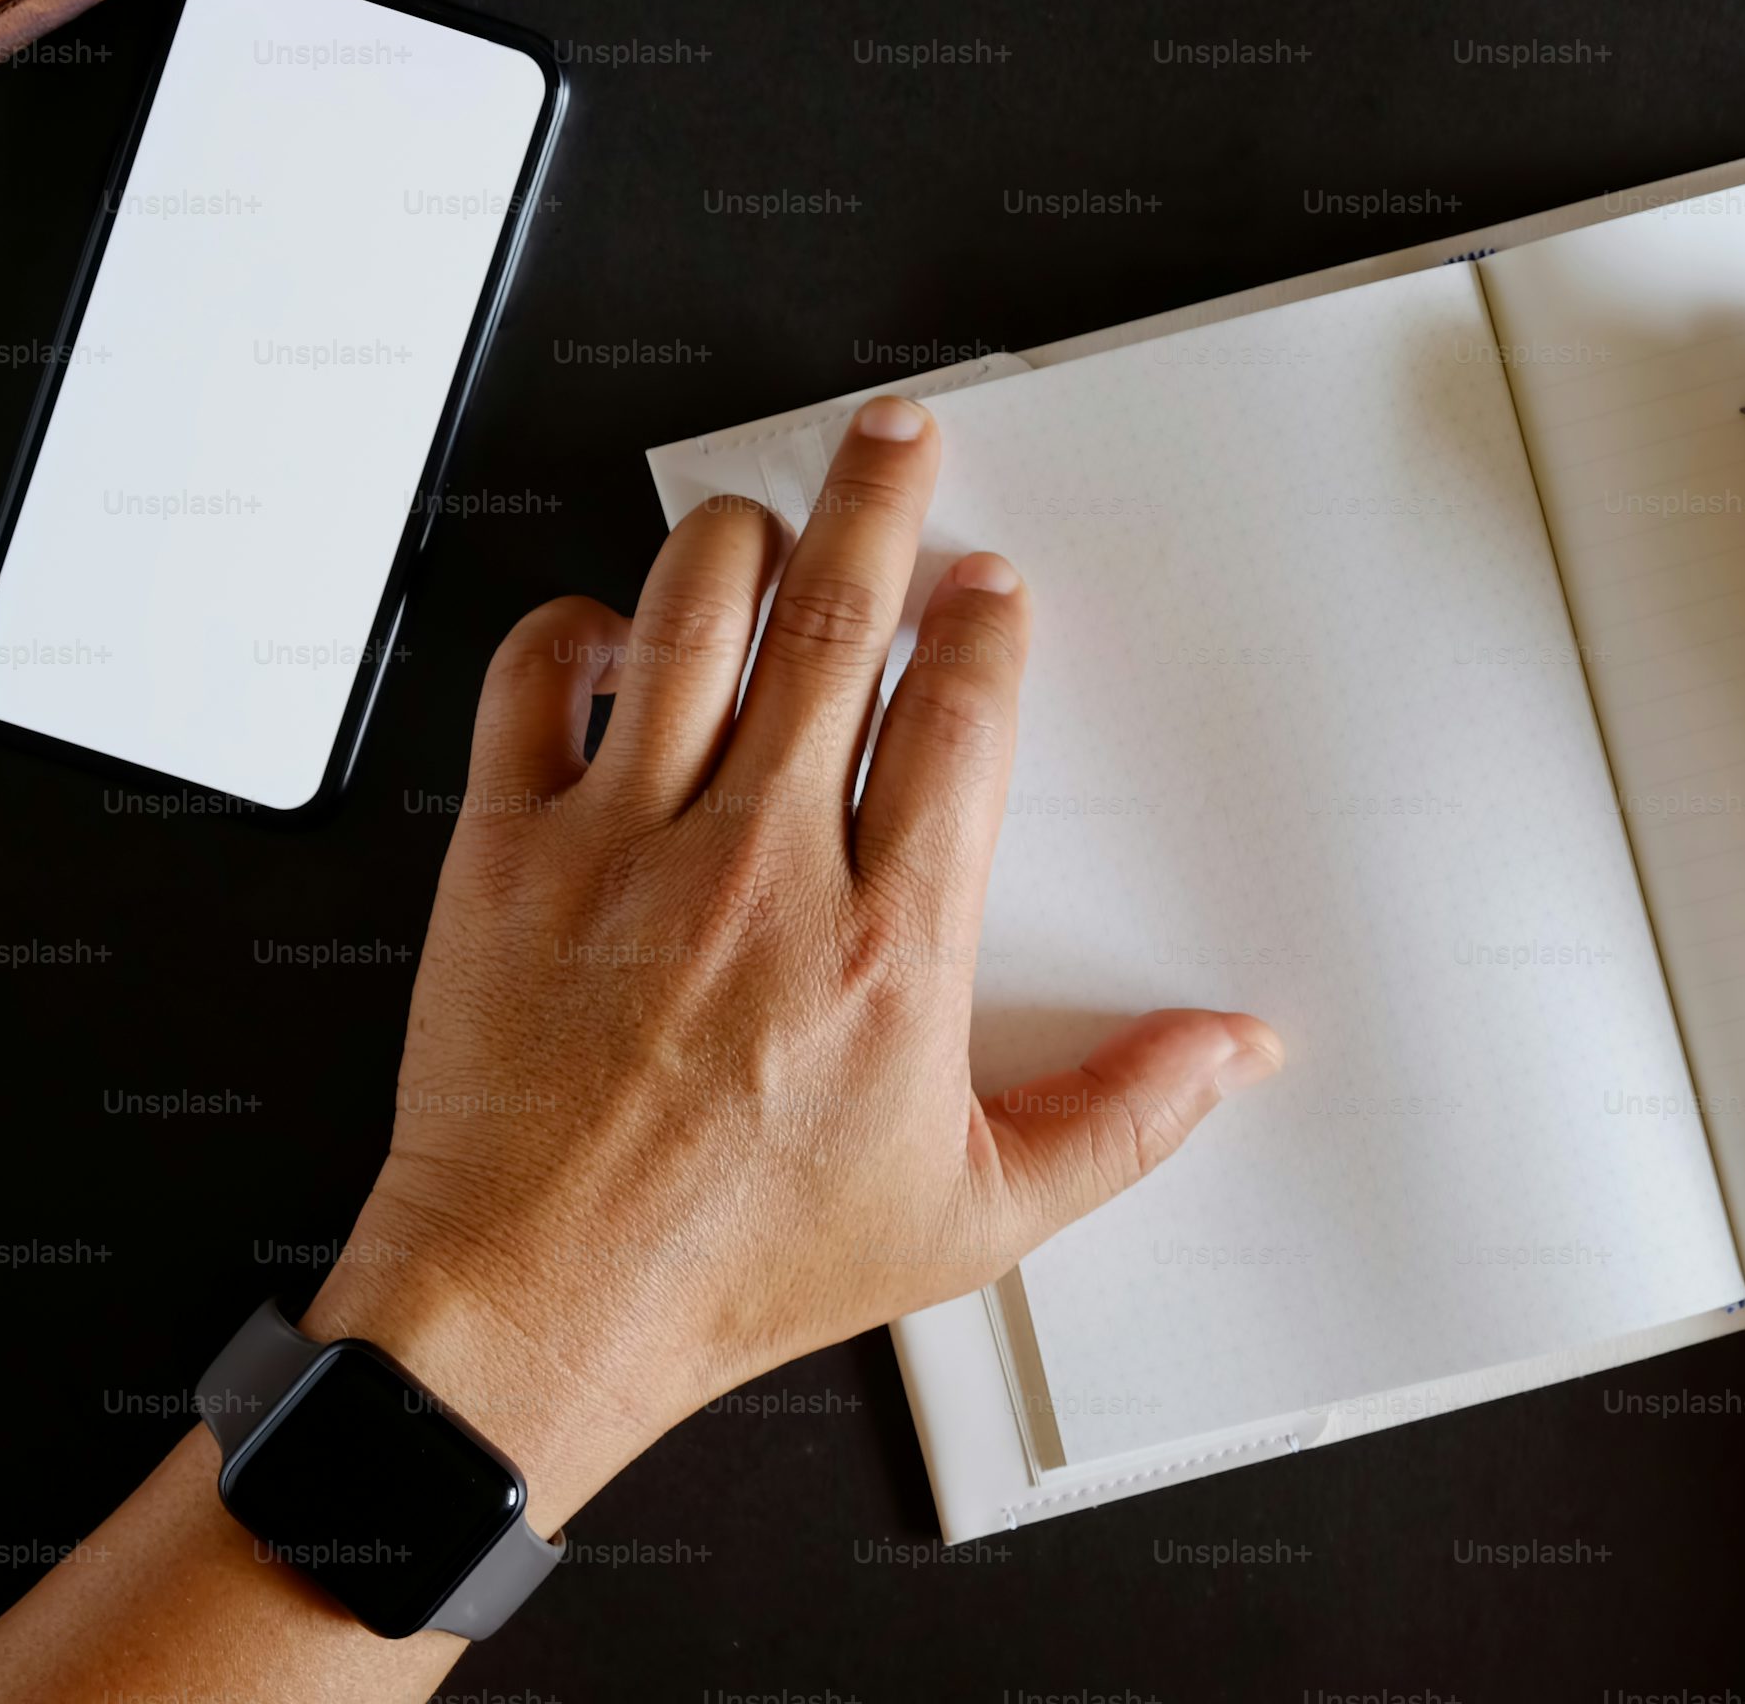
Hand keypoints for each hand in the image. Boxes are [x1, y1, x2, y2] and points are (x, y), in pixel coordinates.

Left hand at [303, 393, 1282, 1525]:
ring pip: (695, 616)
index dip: (984, 625)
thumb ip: (1125, 1116)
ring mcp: (626, 850)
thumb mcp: (976, 1214)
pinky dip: (579, 628)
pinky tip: (618, 637)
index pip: (960, 717)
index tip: (991, 589)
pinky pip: (538, 678)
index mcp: (891, 947)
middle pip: (841, 622)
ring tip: (775, 518)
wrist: (539, 1307)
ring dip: (745, 539)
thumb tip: (1235, 1051)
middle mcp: (763, 870)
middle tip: (901, 437)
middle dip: (883, 502)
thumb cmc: (741, 1262)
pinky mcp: (509, 855)